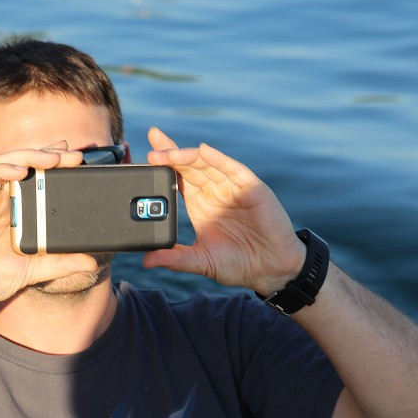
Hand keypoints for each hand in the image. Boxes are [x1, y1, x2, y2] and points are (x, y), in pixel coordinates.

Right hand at [0, 145, 100, 308]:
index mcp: (14, 210)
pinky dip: (2, 168)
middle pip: (23, 164)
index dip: (52, 163)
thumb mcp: (33, 271)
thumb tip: (92, 264)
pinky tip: (21, 171)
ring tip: (53, 158)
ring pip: (5, 162)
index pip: (34, 177)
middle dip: (48, 155)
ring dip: (29, 156)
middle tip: (74, 155)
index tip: (77, 160)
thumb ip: (60, 264)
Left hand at [144, 128, 305, 295]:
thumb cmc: (238, 265)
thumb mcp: (201, 261)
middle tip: (153, 147)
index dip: (164, 164)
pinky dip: (219, 159)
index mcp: (199, 205)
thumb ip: (174, 259)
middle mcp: (214, 192)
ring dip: (189, 157)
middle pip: (189, 166)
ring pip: (208, 165)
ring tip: (170, 152)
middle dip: (171, 154)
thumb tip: (146, 261)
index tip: (146, 154)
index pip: (178, 178)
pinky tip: (205, 151)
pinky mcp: (251, 188)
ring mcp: (232, 188)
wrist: (271, 270)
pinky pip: (233, 169)